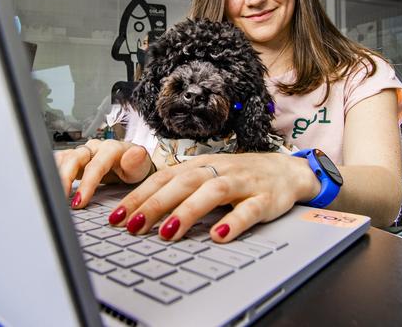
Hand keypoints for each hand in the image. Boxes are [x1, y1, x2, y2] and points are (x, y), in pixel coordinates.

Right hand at [54, 139, 153, 207]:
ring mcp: (83, 151)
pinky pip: (59, 161)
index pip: (95, 166)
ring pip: (63, 158)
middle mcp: (94, 147)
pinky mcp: (74, 157)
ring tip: (51, 194)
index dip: (86, 184)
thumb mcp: (142, 167)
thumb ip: (137, 162)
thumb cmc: (136, 167)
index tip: (79, 202)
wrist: (133, 163)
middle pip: (74, 159)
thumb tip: (136, 153)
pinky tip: (47, 183)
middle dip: (65, 179)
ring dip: (55, 175)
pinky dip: (52, 171)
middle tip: (60, 199)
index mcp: (111, 148)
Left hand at [107, 153, 319, 242]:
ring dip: (188, 212)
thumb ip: (179, 189)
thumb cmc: (238, 177)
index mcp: (200, 165)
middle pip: (182, 183)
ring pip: (212, 193)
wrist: (285, 170)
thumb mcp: (206, 177)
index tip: (117, 217)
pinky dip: (234, 221)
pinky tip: (218, 236)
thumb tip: (141, 210)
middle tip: (132, 227)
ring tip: (167, 233)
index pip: (163, 178)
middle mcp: (217, 170)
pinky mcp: (265, 198)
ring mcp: (242, 183)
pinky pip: (249, 209)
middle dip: (154, 204)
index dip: (139, 196)